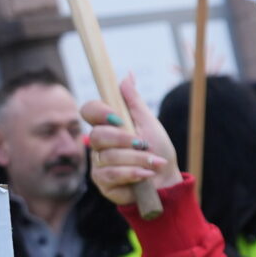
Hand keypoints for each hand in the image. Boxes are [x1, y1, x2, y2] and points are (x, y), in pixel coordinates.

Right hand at [85, 76, 182, 204]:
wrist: (166, 179)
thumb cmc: (158, 149)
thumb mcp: (149, 122)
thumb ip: (134, 101)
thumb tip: (127, 74)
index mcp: (108, 124)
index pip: (88, 110)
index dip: (98, 111)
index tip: (117, 117)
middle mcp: (99, 143)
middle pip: (98, 136)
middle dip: (126, 141)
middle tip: (144, 145)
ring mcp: (98, 163)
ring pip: (108, 157)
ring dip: (137, 159)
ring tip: (154, 163)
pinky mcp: (102, 182)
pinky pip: (112, 175)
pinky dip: (134, 174)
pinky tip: (146, 175)